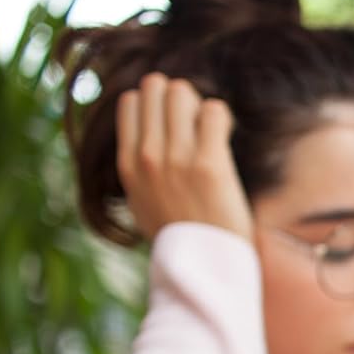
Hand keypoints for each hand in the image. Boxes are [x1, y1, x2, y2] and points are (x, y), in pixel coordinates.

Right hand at [116, 72, 253, 242]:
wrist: (206, 265)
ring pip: (183, 92)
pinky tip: (225, 136)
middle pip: (156, 88)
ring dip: (201, 105)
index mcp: (128, 165)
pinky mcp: (209, 165)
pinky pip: (214, 110)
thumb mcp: (143, 202)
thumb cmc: (182, 234)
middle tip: (197, 124)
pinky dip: (222, 117)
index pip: (130, 101)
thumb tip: (142, 140)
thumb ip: (138, 169)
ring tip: (211, 131)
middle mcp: (147, 158)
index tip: (175, 125)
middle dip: (180, 98)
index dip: (157, 103)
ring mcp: (176, 160)